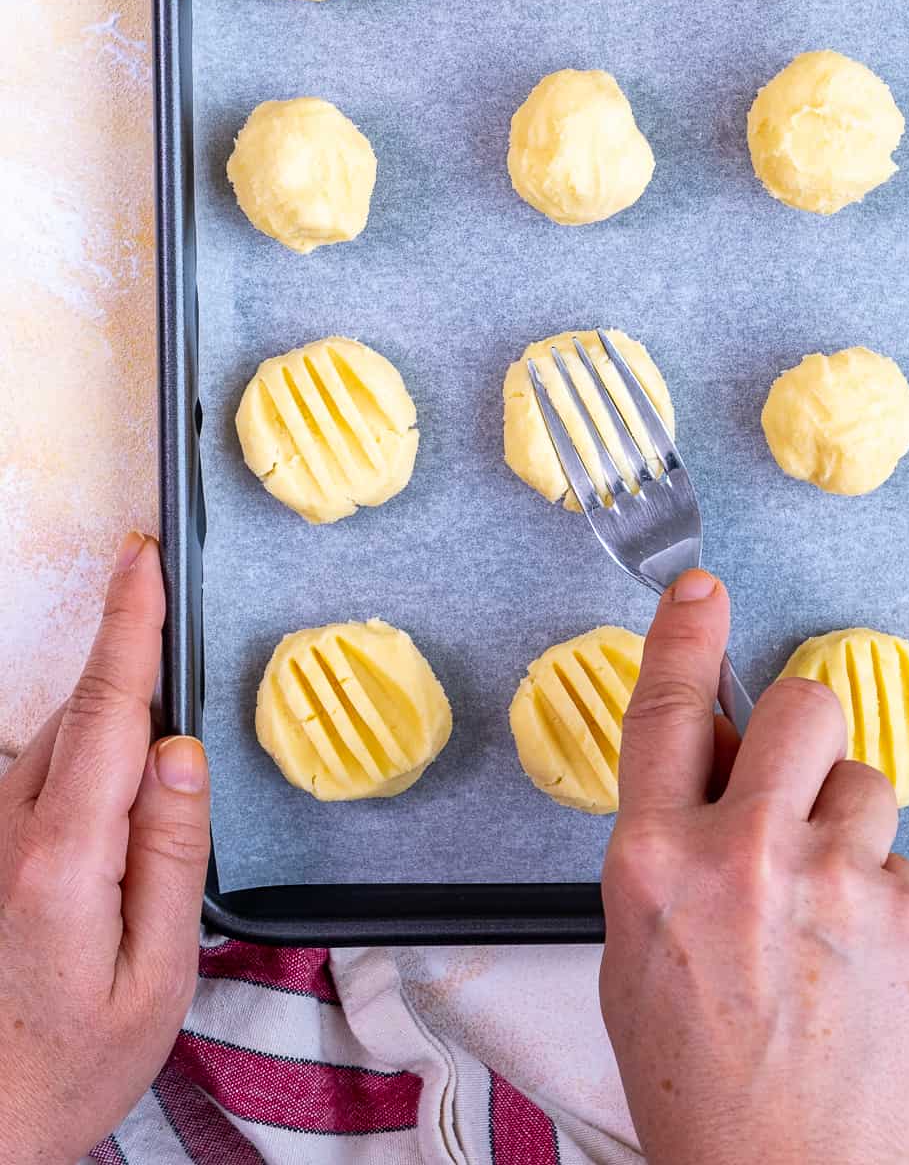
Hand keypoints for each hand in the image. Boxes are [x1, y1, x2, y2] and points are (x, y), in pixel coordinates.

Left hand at [0, 535, 209, 1164]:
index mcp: (65, 855)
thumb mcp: (158, 973)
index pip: (108, 709)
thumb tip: (181, 749)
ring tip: (153, 750)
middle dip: (132, 665)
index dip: (129, 625)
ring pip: (61, 740)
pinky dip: (86, 756)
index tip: (142, 557)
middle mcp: (14, 831)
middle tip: (173, 635)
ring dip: (111, 716)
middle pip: (85, 713)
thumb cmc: (77, 1060)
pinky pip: (43, 775)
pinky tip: (114, 808)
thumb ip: (170, 853)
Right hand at [600, 570, 908, 1164]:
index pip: (665, 710)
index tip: (700, 589)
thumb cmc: (697, 1077)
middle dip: (799, 732)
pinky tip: (859, 962)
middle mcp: (747, 857)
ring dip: (847, 825)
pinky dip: (886, 897)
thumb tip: (718, 751)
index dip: (684, 635)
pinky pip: (906, 861)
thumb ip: (670, 838)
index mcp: (656, 861)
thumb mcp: (636, 944)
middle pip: (803, 706)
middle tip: (792, 787)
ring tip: (825, 911)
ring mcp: (839, 885)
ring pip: (867, 780)